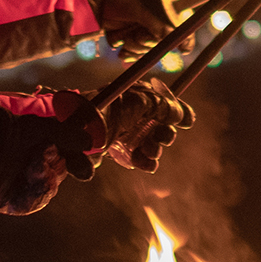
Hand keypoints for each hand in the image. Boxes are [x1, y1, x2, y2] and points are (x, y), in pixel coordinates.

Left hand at [0, 105, 94, 215]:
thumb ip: (69, 135)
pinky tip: (29, 181)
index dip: (78, 165)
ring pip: (46, 192)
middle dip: (55, 167)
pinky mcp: (10, 201)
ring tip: (33, 167)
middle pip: (58, 176)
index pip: (66, 161)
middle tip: (44, 154)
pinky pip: (30, 204)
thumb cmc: (9, 134)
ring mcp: (20, 186)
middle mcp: (31, 168)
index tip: (85, 171)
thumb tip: (92, 143)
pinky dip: (33, 194)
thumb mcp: (43, 129)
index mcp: (41, 150)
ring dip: (44, 179)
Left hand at [70, 78, 195, 171]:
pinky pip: (136, 157)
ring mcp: (123, 131)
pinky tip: (146, 164)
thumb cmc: (104, 109)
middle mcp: (131, 113)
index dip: (178, 111)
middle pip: (159, 125)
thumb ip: (165, 106)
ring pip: (149, 144)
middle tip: (162, 139)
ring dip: (154, 150)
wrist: (71, 131)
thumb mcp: (139, 102)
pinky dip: (144, 162)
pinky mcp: (114, 150)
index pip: (164, 102)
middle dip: (164, 134)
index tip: (189, 122)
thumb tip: (185, 116)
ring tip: (150, 153)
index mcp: (136, 96)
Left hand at [87, 0, 204, 53]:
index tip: (184, 49)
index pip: (183, 25)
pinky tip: (121, 48)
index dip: (186, 38)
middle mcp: (157, 22)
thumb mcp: (140, 9)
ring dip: (134, 46)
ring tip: (124, 35)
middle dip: (147, 42)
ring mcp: (144, 31)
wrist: (98, 1)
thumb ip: (156, 24)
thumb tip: (173, 38)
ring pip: (146, 50)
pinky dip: (127, 53)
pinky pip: (133, 54)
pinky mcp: (132, 39)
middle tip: (138, 34)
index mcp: (165, 9)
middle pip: (163, 43)